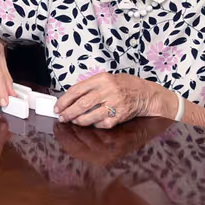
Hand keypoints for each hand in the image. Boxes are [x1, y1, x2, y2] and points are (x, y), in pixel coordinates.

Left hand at [55, 73, 170, 128]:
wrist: (146, 95)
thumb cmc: (126, 86)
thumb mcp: (108, 79)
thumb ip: (91, 86)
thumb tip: (71, 98)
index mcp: (103, 79)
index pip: (78, 89)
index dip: (65, 99)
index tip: (58, 106)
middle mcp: (108, 90)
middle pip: (82, 104)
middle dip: (68, 112)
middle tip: (62, 117)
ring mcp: (114, 104)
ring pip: (89, 116)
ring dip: (78, 121)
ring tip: (73, 121)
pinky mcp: (119, 116)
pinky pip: (101, 124)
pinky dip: (93, 124)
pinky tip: (90, 123)